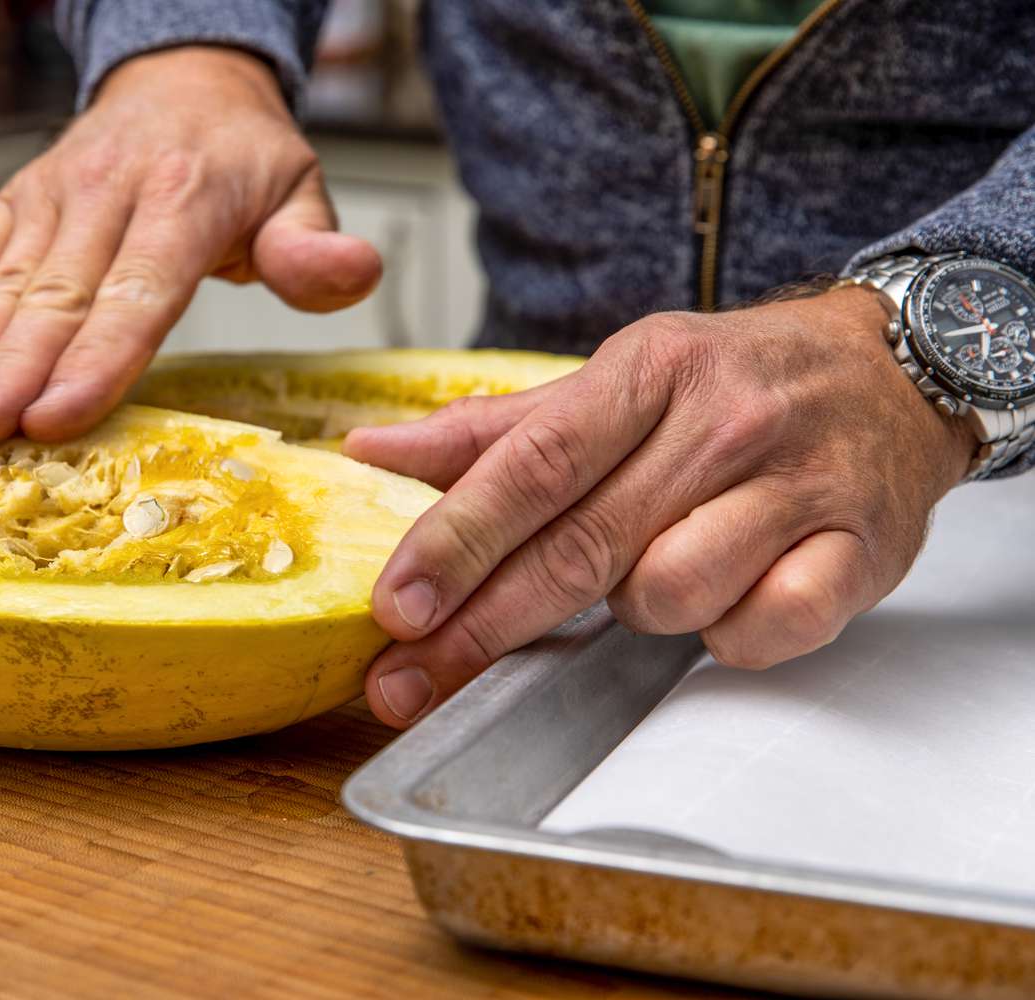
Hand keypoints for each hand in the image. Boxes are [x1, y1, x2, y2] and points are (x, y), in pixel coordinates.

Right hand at [0, 46, 380, 449]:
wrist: (186, 77)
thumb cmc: (244, 159)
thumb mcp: (302, 192)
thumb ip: (317, 248)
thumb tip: (349, 273)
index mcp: (186, 201)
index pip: (138, 292)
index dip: (95, 360)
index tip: (55, 418)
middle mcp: (110, 195)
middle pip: (58, 298)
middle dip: (10, 371)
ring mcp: (56, 198)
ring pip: (7, 282)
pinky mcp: (20, 201)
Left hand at [343, 287, 977, 727]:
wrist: (895, 370)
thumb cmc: (733, 383)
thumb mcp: (616, 379)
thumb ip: (495, 428)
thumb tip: (374, 450)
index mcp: (649, 370)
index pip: (533, 464)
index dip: (455, 541)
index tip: (393, 606)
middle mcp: (722, 422)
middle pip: (580, 545)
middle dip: (480, 627)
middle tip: (406, 682)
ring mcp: (797, 487)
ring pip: (669, 593)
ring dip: (634, 610)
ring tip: (652, 572)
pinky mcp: (859, 549)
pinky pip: (763, 629)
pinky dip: (728, 632)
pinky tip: (729, 595)